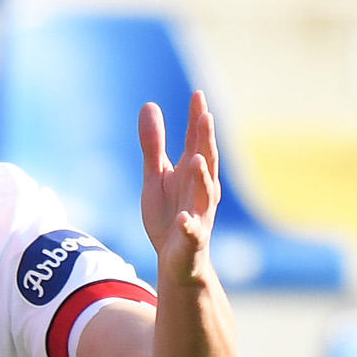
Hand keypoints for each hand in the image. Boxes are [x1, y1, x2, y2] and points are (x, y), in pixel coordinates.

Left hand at [139, 93, 222, 287]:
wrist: (176, 262)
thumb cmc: (169, 216)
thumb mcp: (156, 177)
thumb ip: (153, 144)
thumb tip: (149, 105)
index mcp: (191, 174)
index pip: (196, 142)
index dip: (197, 120)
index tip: (198, 95)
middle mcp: (200, 191)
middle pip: (206, 162)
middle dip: (206, 140)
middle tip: (206, 116)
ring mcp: (199, 216)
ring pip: (204, 195)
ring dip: (202, 178)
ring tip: (197, 159)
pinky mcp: (192, 241)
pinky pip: (192, 233)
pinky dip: (189, 226)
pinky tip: (183, 219)